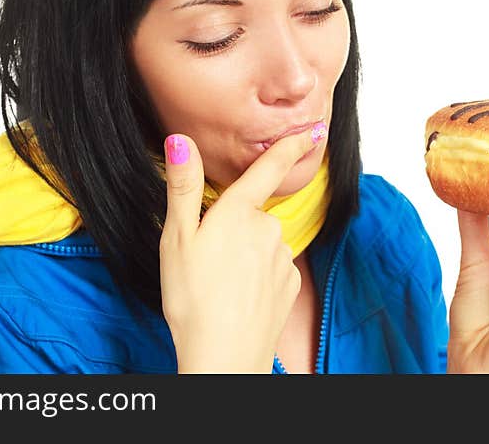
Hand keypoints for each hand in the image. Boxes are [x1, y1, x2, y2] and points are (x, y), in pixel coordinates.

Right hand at [158, 125, 322, 372]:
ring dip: (243, 254)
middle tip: (204, 258)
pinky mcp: (290, 284)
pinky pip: (272, 268)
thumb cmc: (192, 298)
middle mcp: (268, 229)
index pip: (268, 169)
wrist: (223, 357)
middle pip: (252, 215)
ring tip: (217, 283)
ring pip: (261, 243)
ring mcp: (283, 258)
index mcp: (239, 212)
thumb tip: (180, 141)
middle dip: (233, 227)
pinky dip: (256, 277)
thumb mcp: (177, 238)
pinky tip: (238, 296)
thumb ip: (183, 187)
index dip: (290, 146)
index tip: (312, 130)